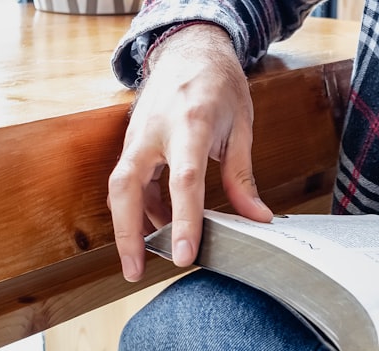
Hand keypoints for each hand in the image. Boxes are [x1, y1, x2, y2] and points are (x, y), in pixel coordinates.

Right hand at [107, 24, 272, 281]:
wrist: (190, 49)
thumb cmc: (218, 85)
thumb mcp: (241, 126)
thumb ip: (242, 177)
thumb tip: (258, 219)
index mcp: (191, 122)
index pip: (185, 180)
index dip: (183, 220)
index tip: (184, 255)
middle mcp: (155, 130)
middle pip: (128, 187)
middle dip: (128, 234)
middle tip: (135, 272)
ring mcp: (137, 135)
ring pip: (120, 188)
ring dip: (131, 225)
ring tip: (150, 257)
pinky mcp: (131, 143)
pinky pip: (130, 182)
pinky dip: (141, 207)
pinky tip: (158, 224)